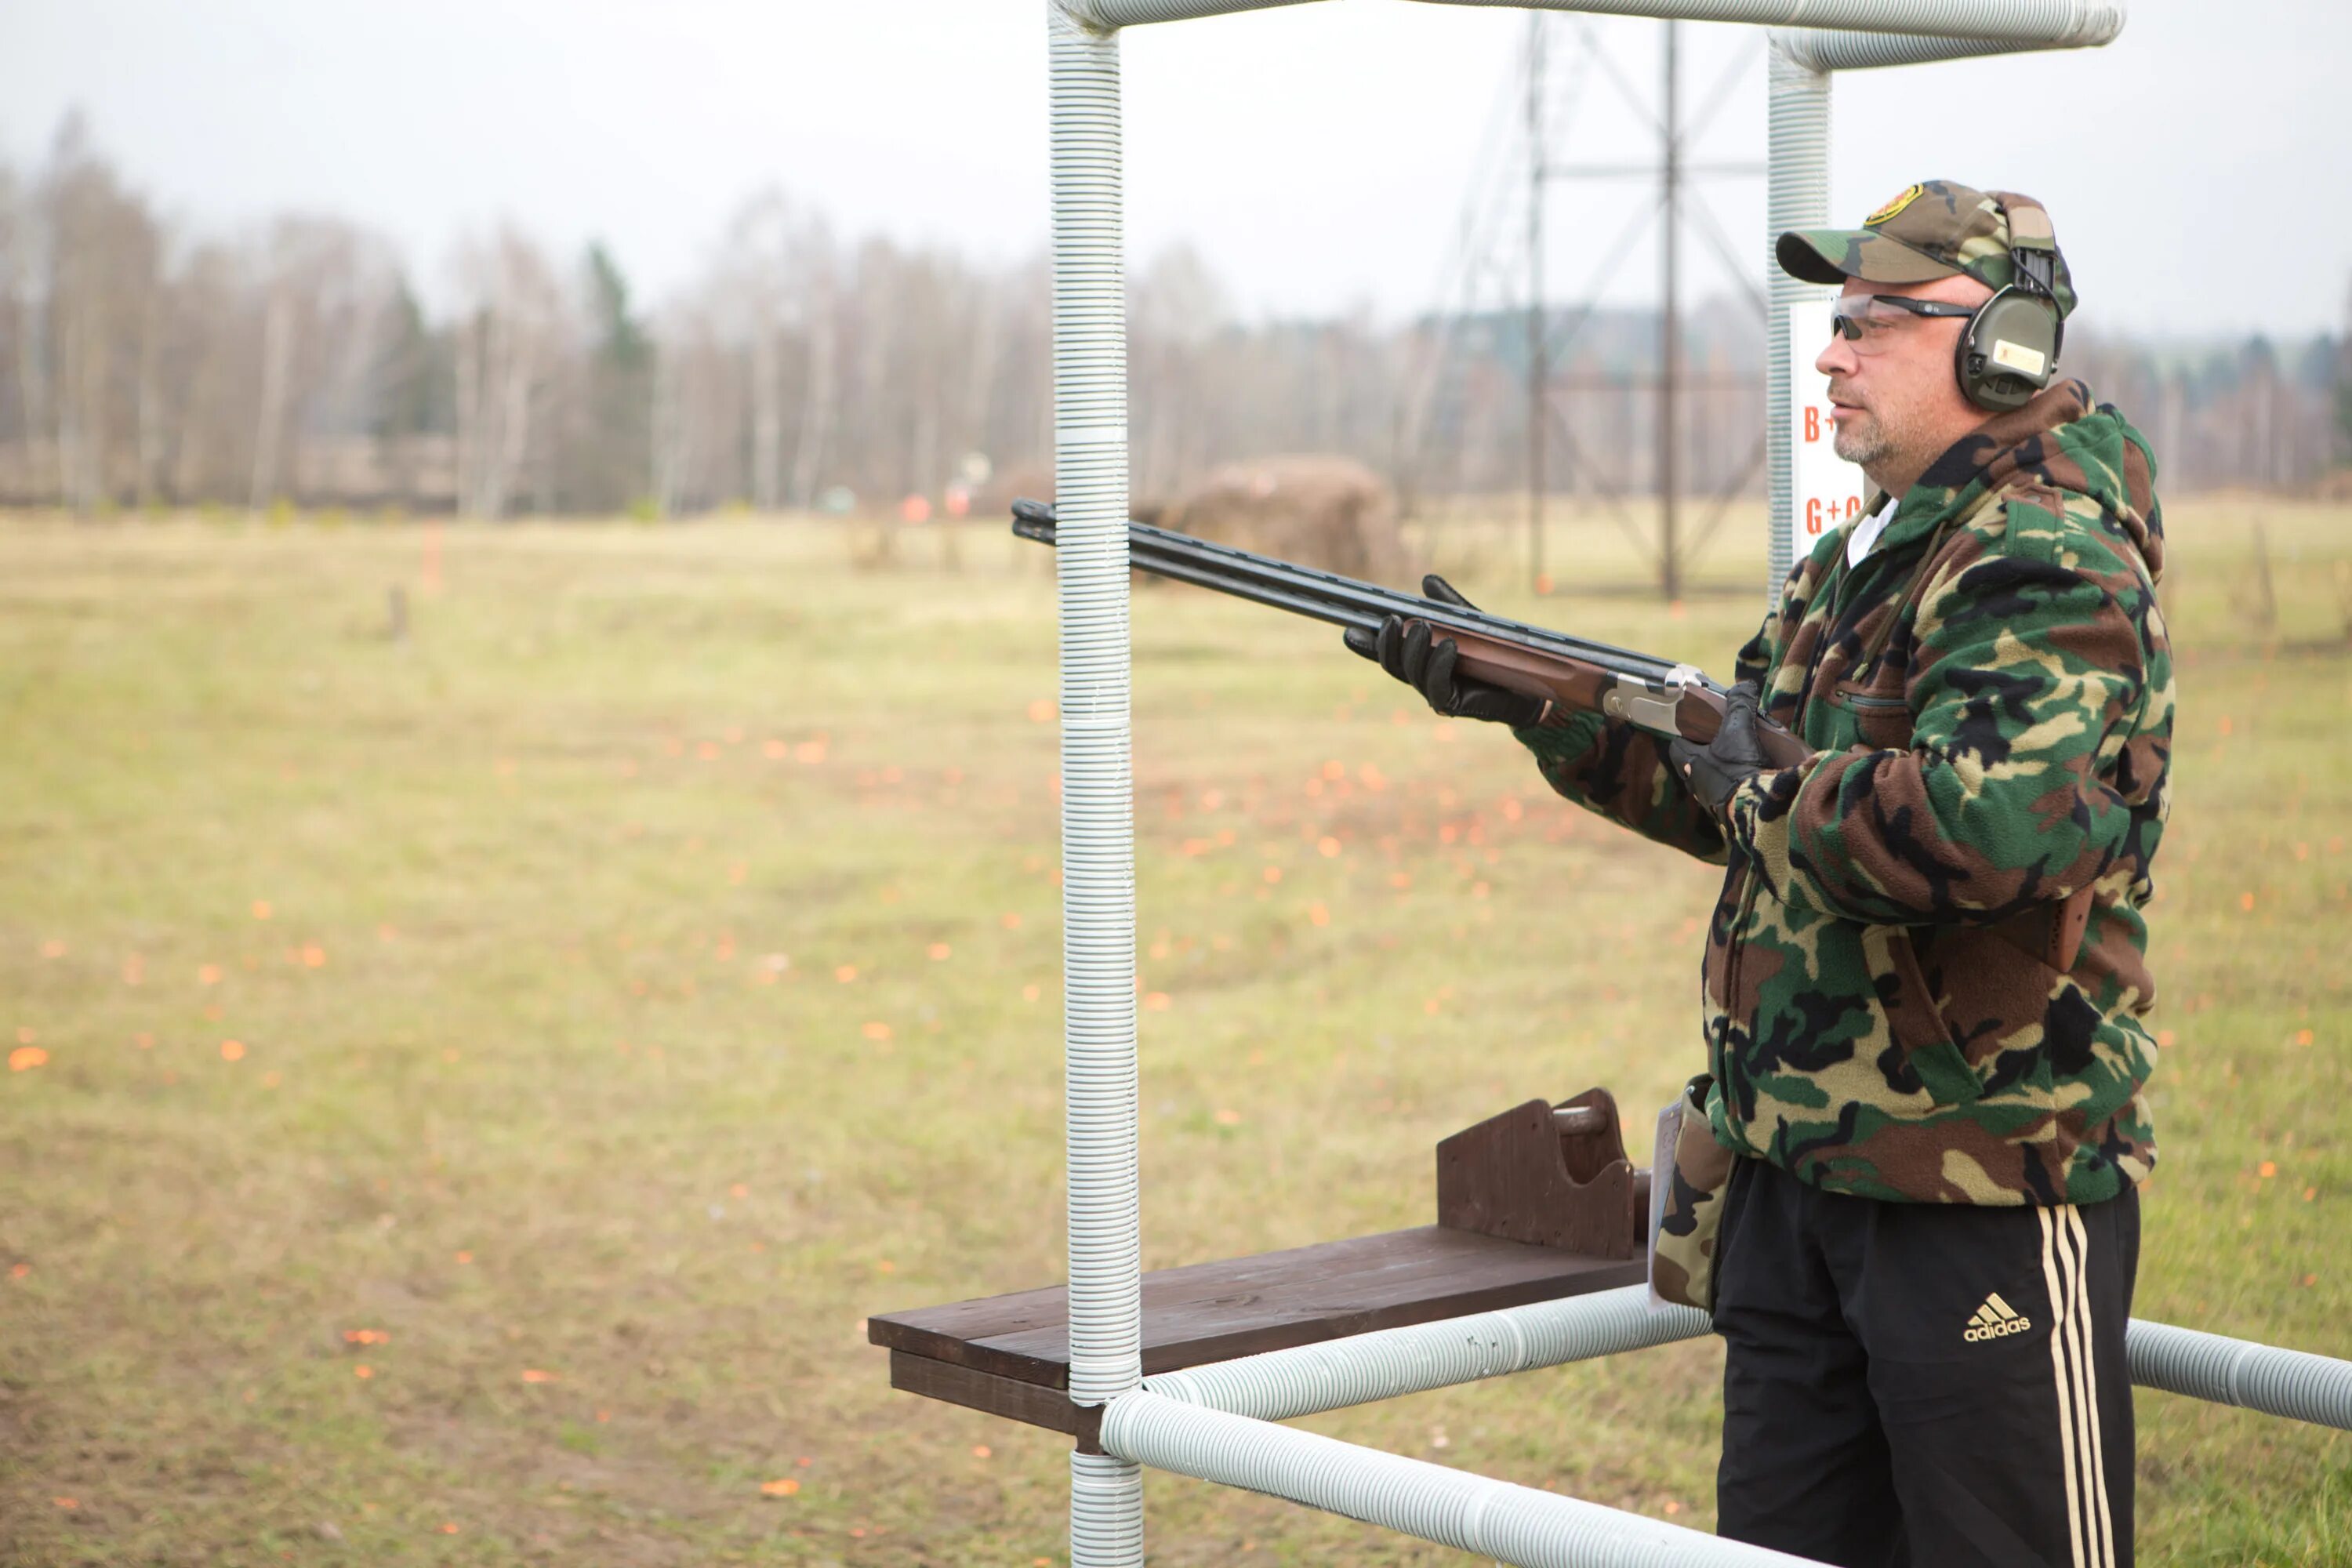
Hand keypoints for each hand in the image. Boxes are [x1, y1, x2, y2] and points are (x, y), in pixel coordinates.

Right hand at [1341, 575, 1546, 726]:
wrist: (1530, 687)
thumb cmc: (1497, 655)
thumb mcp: (1471, 624)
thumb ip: (1449, 606)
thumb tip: (1427, 580)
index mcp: (1422, 659)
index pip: (1388, 652)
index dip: (1367, 644)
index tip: (1349, 630)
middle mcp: (1423, 678)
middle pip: (1392, 664)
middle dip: (1387, 643)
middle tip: (1391, 621)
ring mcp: (1436, 694)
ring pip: (1411, 675)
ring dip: (1413, 650)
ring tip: (1421, 627)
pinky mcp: (1455, 705)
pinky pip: (1438, 687)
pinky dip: (1439, 665)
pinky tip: (1447, 647)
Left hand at [1668, 680, 1765, 814]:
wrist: (1755, 808)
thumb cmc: (1737, 768)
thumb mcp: (1738, 730)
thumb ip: (1739, 706)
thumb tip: (1745, 686)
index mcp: (1690, 763)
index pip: (1678, 746)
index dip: (1685, 734)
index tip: (1697, 727)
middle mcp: (1696, 784)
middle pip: (1695, 764)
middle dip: (1707, 753)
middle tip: (1723, 742)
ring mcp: (1711, 801)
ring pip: (1710, 781)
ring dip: (1722, 772)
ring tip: (1741, 760)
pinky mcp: (1728, 813)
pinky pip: (1728, 796)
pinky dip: (1736, 787)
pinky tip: (1752, 780)